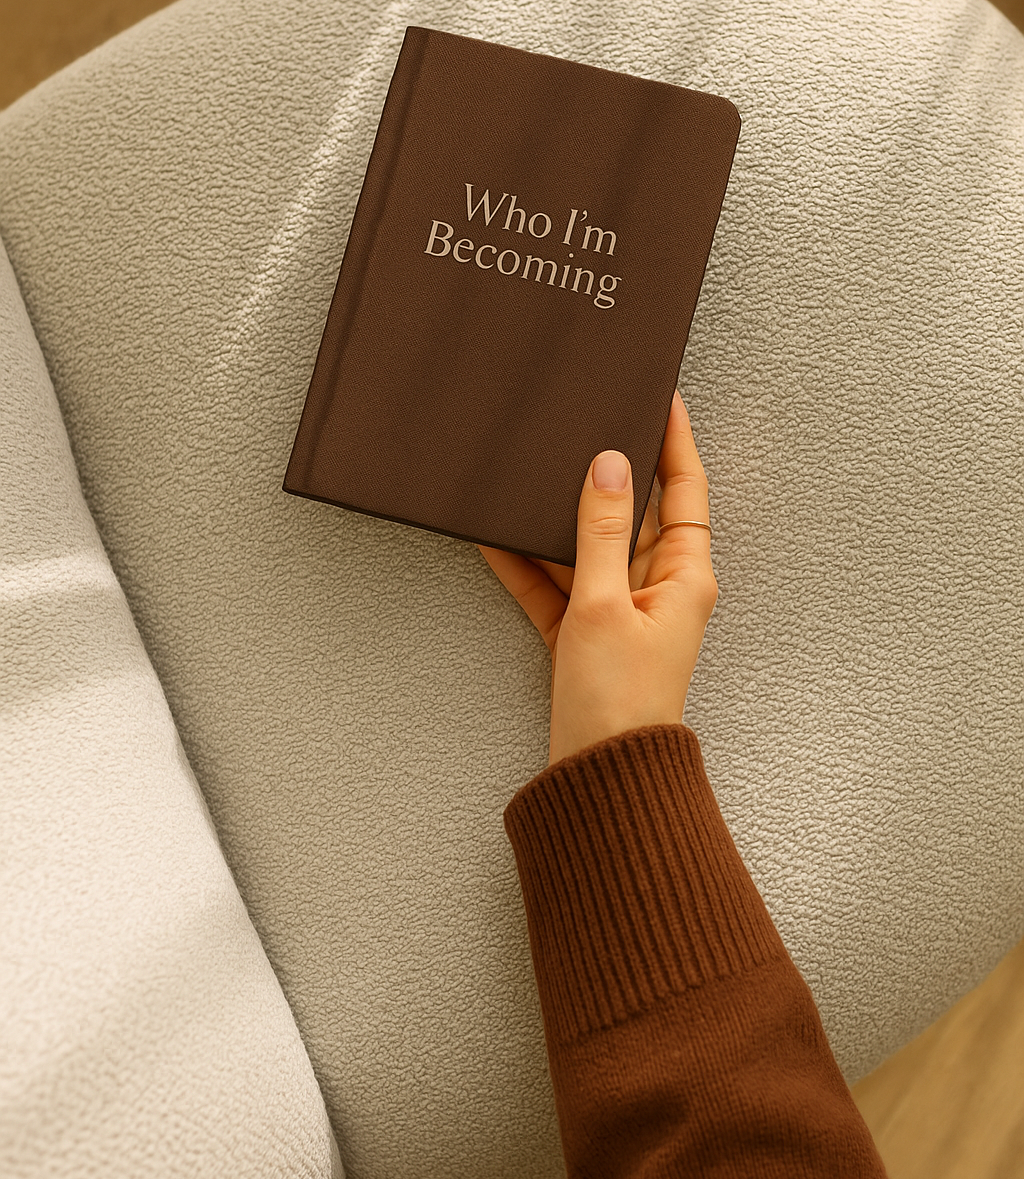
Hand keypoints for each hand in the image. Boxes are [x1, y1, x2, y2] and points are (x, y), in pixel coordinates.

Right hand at [476, 392, 717, 766]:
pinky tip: (494, 535)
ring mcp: (619, 610)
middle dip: (604, 473)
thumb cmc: (619, 702)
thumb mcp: (604, 604)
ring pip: (587, 546)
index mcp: (685, 576)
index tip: (662, 397)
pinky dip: (528, 563)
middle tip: (581, 423)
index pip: (684, 491)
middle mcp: (658, 587)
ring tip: (527, 472)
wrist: (598, 781)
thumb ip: (601, 532)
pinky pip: (556, 584)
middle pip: (633, 514)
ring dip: (555, 518)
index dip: (674, 442)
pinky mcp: (584, 634)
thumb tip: (608, 465)